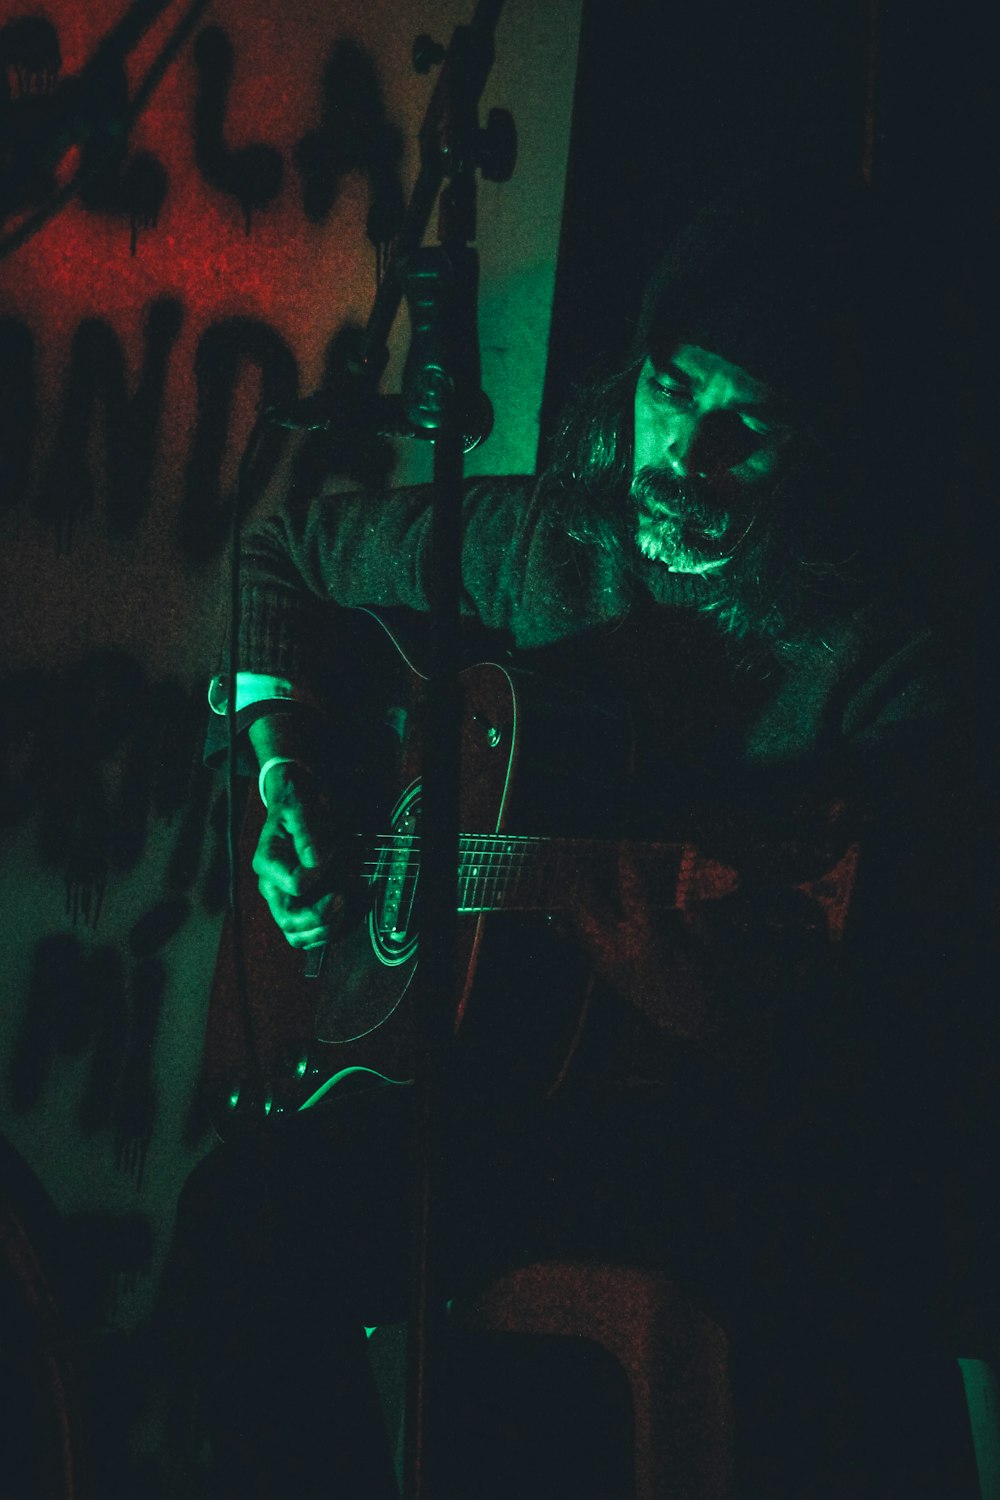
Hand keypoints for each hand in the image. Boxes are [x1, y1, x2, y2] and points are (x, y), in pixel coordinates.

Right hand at [251, 761, 343, 949]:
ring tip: (342, 909)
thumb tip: (314, 860)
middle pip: (288, 919)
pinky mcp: (297, 904)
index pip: (294, 885)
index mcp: (268, 861)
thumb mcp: (300, 807)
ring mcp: (283, 897)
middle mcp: (272, 884)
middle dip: (319, 916)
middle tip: (342, 898)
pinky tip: (339, 916)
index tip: (330, 859)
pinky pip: (305, 933)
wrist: (297, 801)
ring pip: (295, 934)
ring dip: (322, 930)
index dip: (317, 877)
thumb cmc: (297, 804)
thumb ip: (306, 832)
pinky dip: (323, 932)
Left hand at [572, 844, 716, 1040]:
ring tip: (569, 869)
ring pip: (575, 921)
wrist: (691, 1023)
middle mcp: (619, 951)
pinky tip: (566, 899)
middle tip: (579, 853)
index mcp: (649, 942)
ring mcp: (605, 962)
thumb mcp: (708, 942)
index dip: (628, 864)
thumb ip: (692, 905)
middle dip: (580, 877)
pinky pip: (576, 938)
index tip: (624, 843)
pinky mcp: (601, 969)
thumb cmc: (706, 980)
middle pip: (586, 905)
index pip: (633, 893)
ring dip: (572, 894)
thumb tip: (687, 867)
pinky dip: (569, 917)